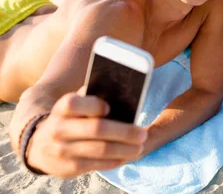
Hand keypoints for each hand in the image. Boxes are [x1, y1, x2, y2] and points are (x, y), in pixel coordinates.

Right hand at [26, 89, 146, 177]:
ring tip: (140, 147)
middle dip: (124, 132)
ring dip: (124, 149)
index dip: (95, 105)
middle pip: (96, 129)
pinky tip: (126, 156)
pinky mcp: (68, 168)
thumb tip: (124, 94)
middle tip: (142, 134)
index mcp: (62, 108)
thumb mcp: (76, 106)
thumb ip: (93, 99)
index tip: (110, 108)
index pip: (76, 104)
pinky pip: (97, 164)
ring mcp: (62, 150)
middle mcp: (58, 129)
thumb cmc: (71, 119)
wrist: (40, 145)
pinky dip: (115, 160)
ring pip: (100, 150)